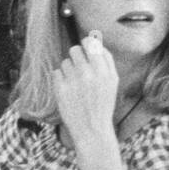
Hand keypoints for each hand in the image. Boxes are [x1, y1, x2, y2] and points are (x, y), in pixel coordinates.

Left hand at [52, 30, 118, 146]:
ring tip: (75, 84)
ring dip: (68, 70)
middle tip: (79, 68)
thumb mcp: (112, 82)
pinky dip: (60, 79)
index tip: (85, 47)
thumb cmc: (102, 104)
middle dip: (76, 57)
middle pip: (75, 50)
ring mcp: (74, 81)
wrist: (92, 129)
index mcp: (104, 72)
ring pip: (64, 62)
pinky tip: (68, 90)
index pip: (91, 44)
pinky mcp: (60, 89)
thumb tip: (95, 40)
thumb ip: (106, 60)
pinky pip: (56, 72)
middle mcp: (89, 74)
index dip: (86, 43)